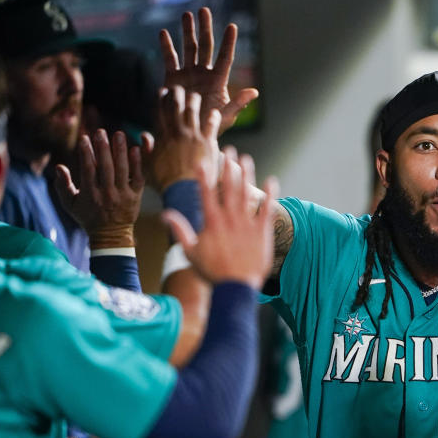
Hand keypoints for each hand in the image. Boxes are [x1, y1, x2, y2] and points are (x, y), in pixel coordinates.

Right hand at [54, 130, 143, 248]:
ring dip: (120, 151)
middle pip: (106, 168)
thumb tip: (59, 166)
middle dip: (103, 148)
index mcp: (90, 195)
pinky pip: (138, 178)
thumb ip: (62, 185)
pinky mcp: (136, 196)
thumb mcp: (70, 204)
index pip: (88, 170)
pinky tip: (134, 149)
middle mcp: (107, 194)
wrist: (111, 235)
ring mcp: (123, 195)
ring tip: (119, 135)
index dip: (86, 153)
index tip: (85, 138)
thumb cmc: (88, 217)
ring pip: (122, 170)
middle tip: (101, 132)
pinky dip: (137, 164)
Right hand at [146, 85, 220, 191]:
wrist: (184, 191)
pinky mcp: (208, 142)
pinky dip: (213, 117)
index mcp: (162, 137)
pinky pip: (211, 124)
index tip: (162, 92)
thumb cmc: (166, 182)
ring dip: (193, 101)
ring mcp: (193, 136)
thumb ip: (146, 149)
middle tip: (178, 89)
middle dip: (175, 95)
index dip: (160, 100)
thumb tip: (143, 136)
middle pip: (175, 107)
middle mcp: (176, 133)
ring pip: (192, 111)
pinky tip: (215, 113)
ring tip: (195, 96)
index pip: (159, 112)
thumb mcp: (149, 166)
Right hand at [159, 7, 258, 135]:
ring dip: (187, 31)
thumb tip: (255, 92)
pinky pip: (170, 59)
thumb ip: (238, 104)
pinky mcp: (173, 78)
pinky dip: (166, 47)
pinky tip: (164, 33)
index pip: (225, 57)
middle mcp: (204, 73)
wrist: (187, 134)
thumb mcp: (226, 117)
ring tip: (187, 14)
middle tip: (204, 10)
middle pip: (206, 46)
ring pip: (189, 48)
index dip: (228, 42)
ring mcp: (188, 74)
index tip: (232, 26)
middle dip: (205, 28)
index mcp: (218, 81)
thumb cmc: (209, 127)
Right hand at [163, 154, 278, 288]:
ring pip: (247, 194)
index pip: (206, 194)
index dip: (204, 176)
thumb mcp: (190, 252)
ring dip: (247, 175)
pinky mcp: (262, 231)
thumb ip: (180, 230)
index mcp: (211, 223)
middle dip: (229, 167)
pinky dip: (271, 195)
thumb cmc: (212, 272)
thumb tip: (165, 215)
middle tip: (229, 150)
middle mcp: (229, 219)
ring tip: (246, 159)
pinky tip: (273, 181)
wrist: (236, 288)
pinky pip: (268, 210)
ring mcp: (247, 224)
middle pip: (229, 188)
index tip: (202, 161)